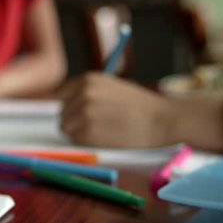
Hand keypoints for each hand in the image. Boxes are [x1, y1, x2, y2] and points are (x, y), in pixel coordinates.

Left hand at [58, 73, 174, 147]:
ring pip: (66, 128)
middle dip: (74, 121)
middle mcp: (83, 93)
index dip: (70, 106)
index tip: (77, 114)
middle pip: (62, 113)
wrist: (161, 120)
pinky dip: (86, 142)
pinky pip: (76, 140)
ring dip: (79, 132)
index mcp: (88, 80)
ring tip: (102, 131)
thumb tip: (70, 104)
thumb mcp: (112, 87)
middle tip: (97, 125)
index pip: (61, 94)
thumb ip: (90, 92)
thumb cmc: (141, 106)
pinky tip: (105, 138)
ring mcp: (84, 112)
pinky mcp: (88, 132)